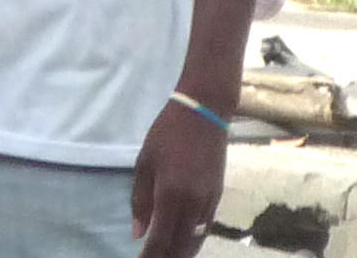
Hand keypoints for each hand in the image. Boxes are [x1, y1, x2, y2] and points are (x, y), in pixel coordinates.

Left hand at [131, 100, 227, 257]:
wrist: (204, 113)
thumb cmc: (167, 133)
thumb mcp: (145, 162)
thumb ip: (141, 200)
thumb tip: (139, 233)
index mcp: (171, 195)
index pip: (160, 239)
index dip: (151, 256)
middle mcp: (193, 204)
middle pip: (180, 245)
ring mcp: (208, 202)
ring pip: (196, 240)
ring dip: (182, 253)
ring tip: (168, 257)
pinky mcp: (217, 196)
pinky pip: (206, 228)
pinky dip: (195, 240)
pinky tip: (186, 243)